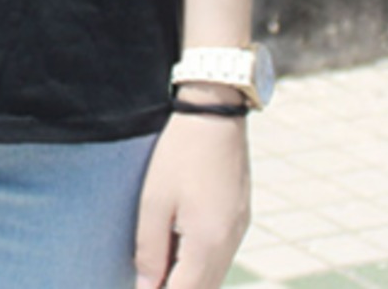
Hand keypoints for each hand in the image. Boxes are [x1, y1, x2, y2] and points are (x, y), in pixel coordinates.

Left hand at [133, 93, 251, 288]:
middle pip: (204, 287)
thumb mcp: (154, 200)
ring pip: (214, 273)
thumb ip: (150, 248)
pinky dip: (200, 261)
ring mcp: (239, 230)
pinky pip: (221, 254)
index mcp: (208, 243)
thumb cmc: (179, 155)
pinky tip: (179, 248)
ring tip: (158, 267)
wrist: (214, 115)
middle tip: (146, 280)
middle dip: (175, 288)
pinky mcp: (240, 216)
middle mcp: (230, 243)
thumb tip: (146, 285)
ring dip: (188, 277)